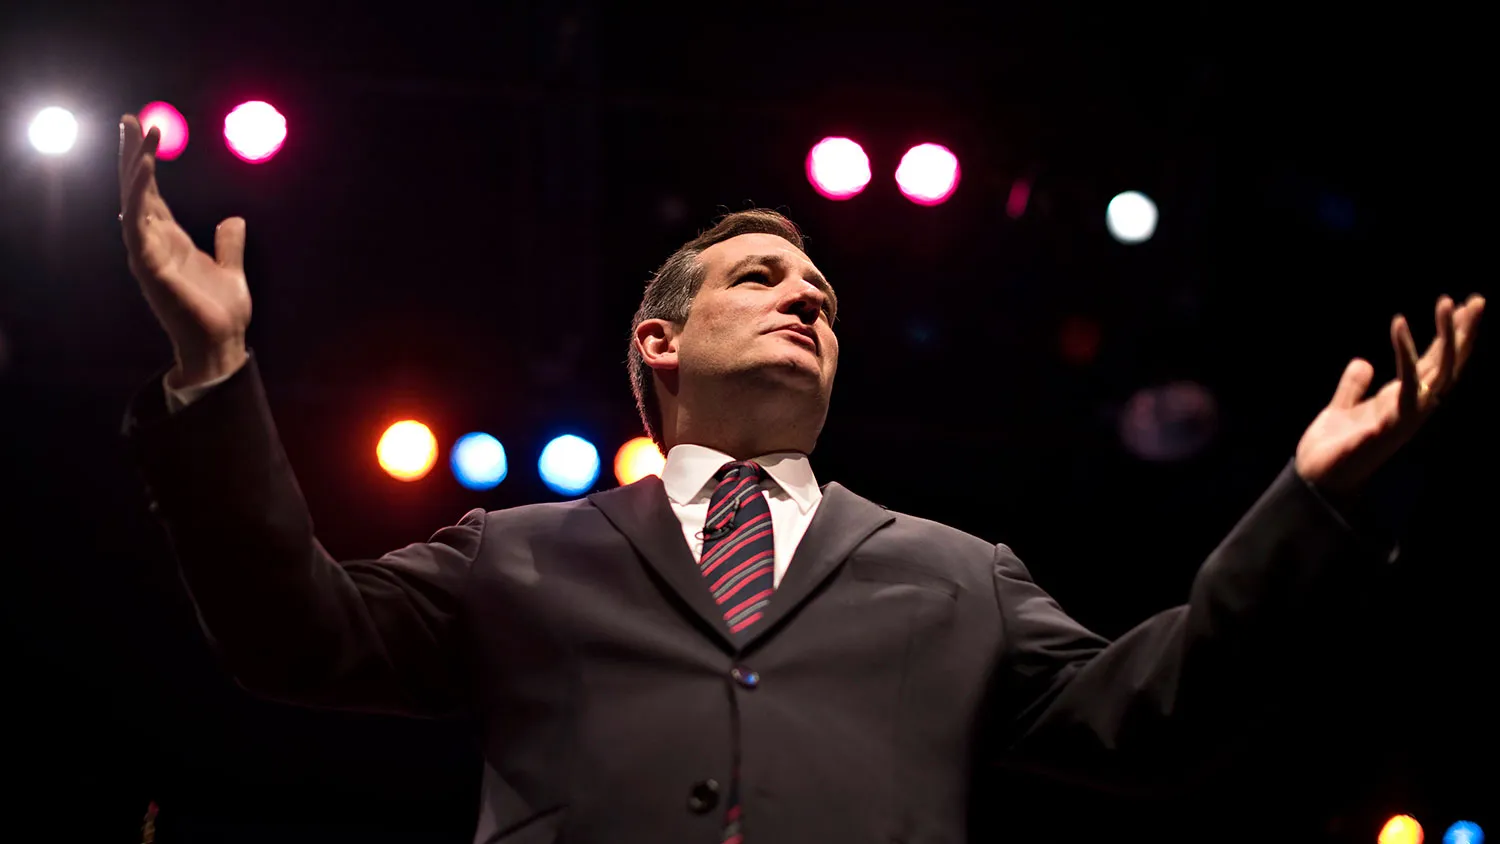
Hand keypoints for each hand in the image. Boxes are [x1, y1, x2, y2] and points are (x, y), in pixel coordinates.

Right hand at [119, 114, 250, 386]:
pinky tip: (147, 169)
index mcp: (170, 240)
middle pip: (136, 190)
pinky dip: (140, 196)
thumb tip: (234, 219)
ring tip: (139, 132)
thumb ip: (229, 244)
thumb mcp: (231, 269)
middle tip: (130, 118)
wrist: (222, 344)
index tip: (144, 130)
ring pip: (132, 200)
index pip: (151, 194)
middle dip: (131, 153)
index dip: (146, 163)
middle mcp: (153, 243)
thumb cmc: (221, 312)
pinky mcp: (149, 266)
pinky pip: (137, 224)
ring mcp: (147, 253)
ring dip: (135, 165)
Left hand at [1295, 294, 1485, 493]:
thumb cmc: (1331, 451)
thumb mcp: (1342, 410)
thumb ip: (1353, 387)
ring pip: (1440, 371)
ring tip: (1447, 303)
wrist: (1315, 482)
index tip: (1463, 305)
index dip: (1451, 337)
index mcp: (1403, 402)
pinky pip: (1406, 383)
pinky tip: (1399, 324)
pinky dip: (1405, 353)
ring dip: (1447, 336)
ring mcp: (1406, 416)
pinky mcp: (1390, 423)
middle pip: (1448, 365)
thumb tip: (1362, 363)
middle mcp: (1412, 408)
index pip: (1436, 363)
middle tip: (1476, 299)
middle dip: (1464, 333)